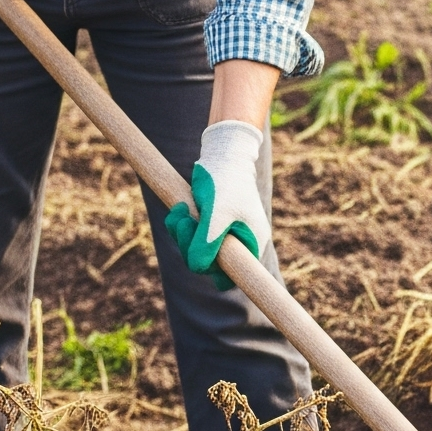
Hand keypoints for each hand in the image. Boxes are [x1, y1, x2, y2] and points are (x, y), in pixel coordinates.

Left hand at [166, 121, 268, 287]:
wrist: (222, 153)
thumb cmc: (225, 181)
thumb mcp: (216, 213)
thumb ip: (207, 243)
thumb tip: (196, 268)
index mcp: (252, 243)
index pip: (232, 277)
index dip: (214, 272)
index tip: (201, 258)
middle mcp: (240, 243)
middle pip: (209, 264)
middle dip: (190, 245)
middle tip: (185, 221)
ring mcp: (225, 234)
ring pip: (196, 250)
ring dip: (182, 233)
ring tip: (181, 211)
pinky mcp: (211, 225)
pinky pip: (191, 237)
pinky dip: (182, 226)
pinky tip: (180, 210)